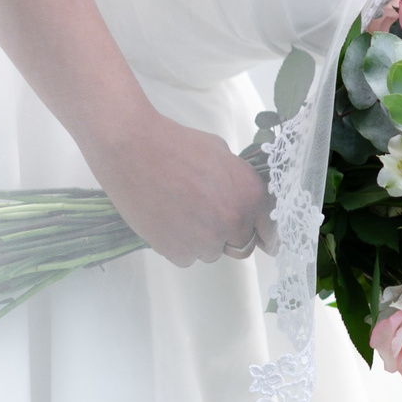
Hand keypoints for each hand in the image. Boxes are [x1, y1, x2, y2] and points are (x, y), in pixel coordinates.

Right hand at [87, 109, 273, 265]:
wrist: (132, 148)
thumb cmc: (177, 144)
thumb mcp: (222, 154)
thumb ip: (237, 183)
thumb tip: (239, 199)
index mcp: (250, 196)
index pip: (268, 233)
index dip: (258, 232)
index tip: (250, 233)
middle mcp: (232, 222)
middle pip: (239, 246)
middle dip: (227, 234)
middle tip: (204, 213)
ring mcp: (205, 240)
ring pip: (210, 253)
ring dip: (200, 240)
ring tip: (180, 212)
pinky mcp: (176, 250)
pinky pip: (185, 257)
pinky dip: (177, 244)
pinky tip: (166, 219)